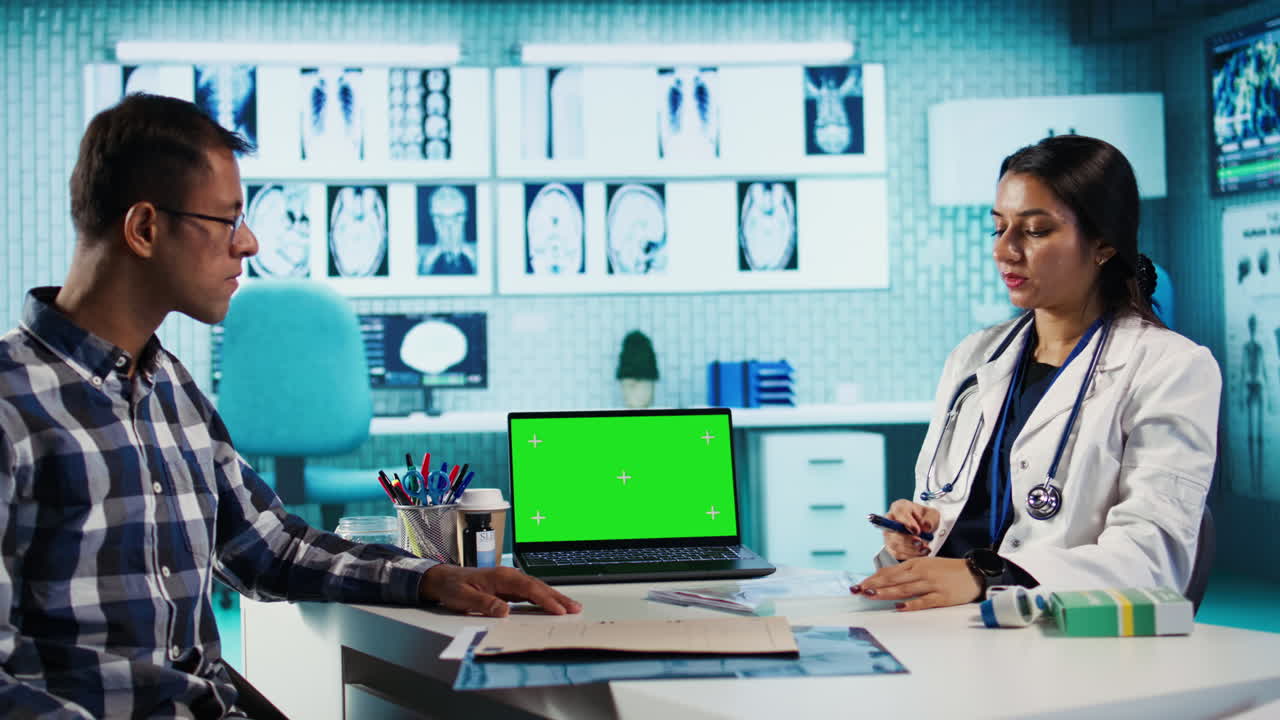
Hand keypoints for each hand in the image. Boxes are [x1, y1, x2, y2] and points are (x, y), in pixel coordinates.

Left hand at [419, 565, 582, 617]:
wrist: (444, 579)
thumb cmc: (453, 587)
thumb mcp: (464, 598)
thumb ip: (484, 604)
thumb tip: (505, 611)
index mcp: (501, 576)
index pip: (528, 588)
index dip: (545, 599)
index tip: (558, 609)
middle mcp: (509, 576)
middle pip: (538, 587)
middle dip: (558, 598)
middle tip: (575, 608)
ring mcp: (510, 582)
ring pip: (537, 589)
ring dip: (554, 598)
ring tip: (571, 607)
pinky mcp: (509, 588)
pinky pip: (530, 593)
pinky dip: (544, 599)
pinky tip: (552, 605)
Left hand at [851, 557, 980, 610]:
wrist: (975, 572)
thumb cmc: (948, 570)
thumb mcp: (926, 565)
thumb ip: (907, 572)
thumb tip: (885, 578)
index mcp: (916, 564)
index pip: (890, 572)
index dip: (873, 578)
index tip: (860, 584)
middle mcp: (921, 573)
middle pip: (894, 580)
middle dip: (874, 585)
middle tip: (859, 590)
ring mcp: (931, 585)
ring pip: (904, 589)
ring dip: (886, 593)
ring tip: (871, 596)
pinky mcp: (941, 597)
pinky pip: (923, 601)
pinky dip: (911, 604)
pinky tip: (899, 607)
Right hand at [883, 499, 938, 560]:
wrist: (926, 529)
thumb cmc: (927, 519)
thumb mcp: (933, 515)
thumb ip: (930, 519)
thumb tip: (925, 525)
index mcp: (899, 507)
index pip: (898, 511)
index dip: (906, 521)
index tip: (917, 530)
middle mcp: (890, 520)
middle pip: (891, 530)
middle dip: (907, 538)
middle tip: (921, 542)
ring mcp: (888, 535)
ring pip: (893, 544)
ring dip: (910, 548)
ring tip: (925, 548)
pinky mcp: (891, 547)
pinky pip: (897, 554)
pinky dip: (910, 555)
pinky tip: (921, 552)